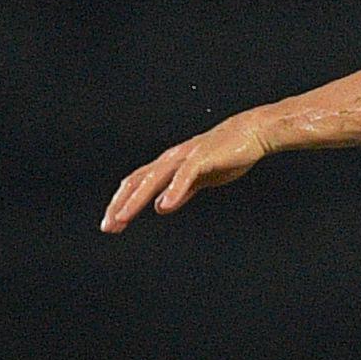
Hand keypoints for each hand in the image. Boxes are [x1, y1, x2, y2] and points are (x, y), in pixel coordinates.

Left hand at [102, 113, 272, 232]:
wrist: (252, 133)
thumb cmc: (227, 153)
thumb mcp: (199, 178)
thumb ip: (179, 192)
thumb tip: (161, 206)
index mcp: (169, 165)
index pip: (137, 184)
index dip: (122, 203)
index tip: (112, 224)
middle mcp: (170, 160)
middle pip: (136, 182)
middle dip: (120, 204)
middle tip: (108, 226)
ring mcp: (184, 158)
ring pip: (152, 179)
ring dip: (136, 200)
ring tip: (123, 217)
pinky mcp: (201, 158)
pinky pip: (183, 176)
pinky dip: (173, 191)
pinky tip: (164, 207)